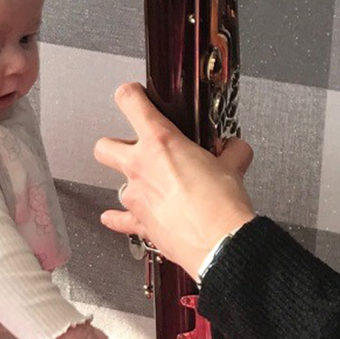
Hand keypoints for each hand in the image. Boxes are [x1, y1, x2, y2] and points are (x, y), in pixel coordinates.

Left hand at [95, 82, 256, 278]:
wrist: (220, 244)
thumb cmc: (221, 205)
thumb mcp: (233, 165)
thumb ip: (232, 151)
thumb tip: (235, 149)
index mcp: (161, 142)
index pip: (130, 102)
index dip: (130, 94)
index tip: (134, 94)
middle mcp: (140, 167)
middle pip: (104, 146)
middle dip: (114, 144)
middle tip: (132, 146)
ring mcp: (136, 197)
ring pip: (116, 183)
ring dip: (131, 182)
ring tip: (151, 185)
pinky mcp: (139, 224)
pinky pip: (120, 219)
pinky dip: (119, 218)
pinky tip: (117, 217)